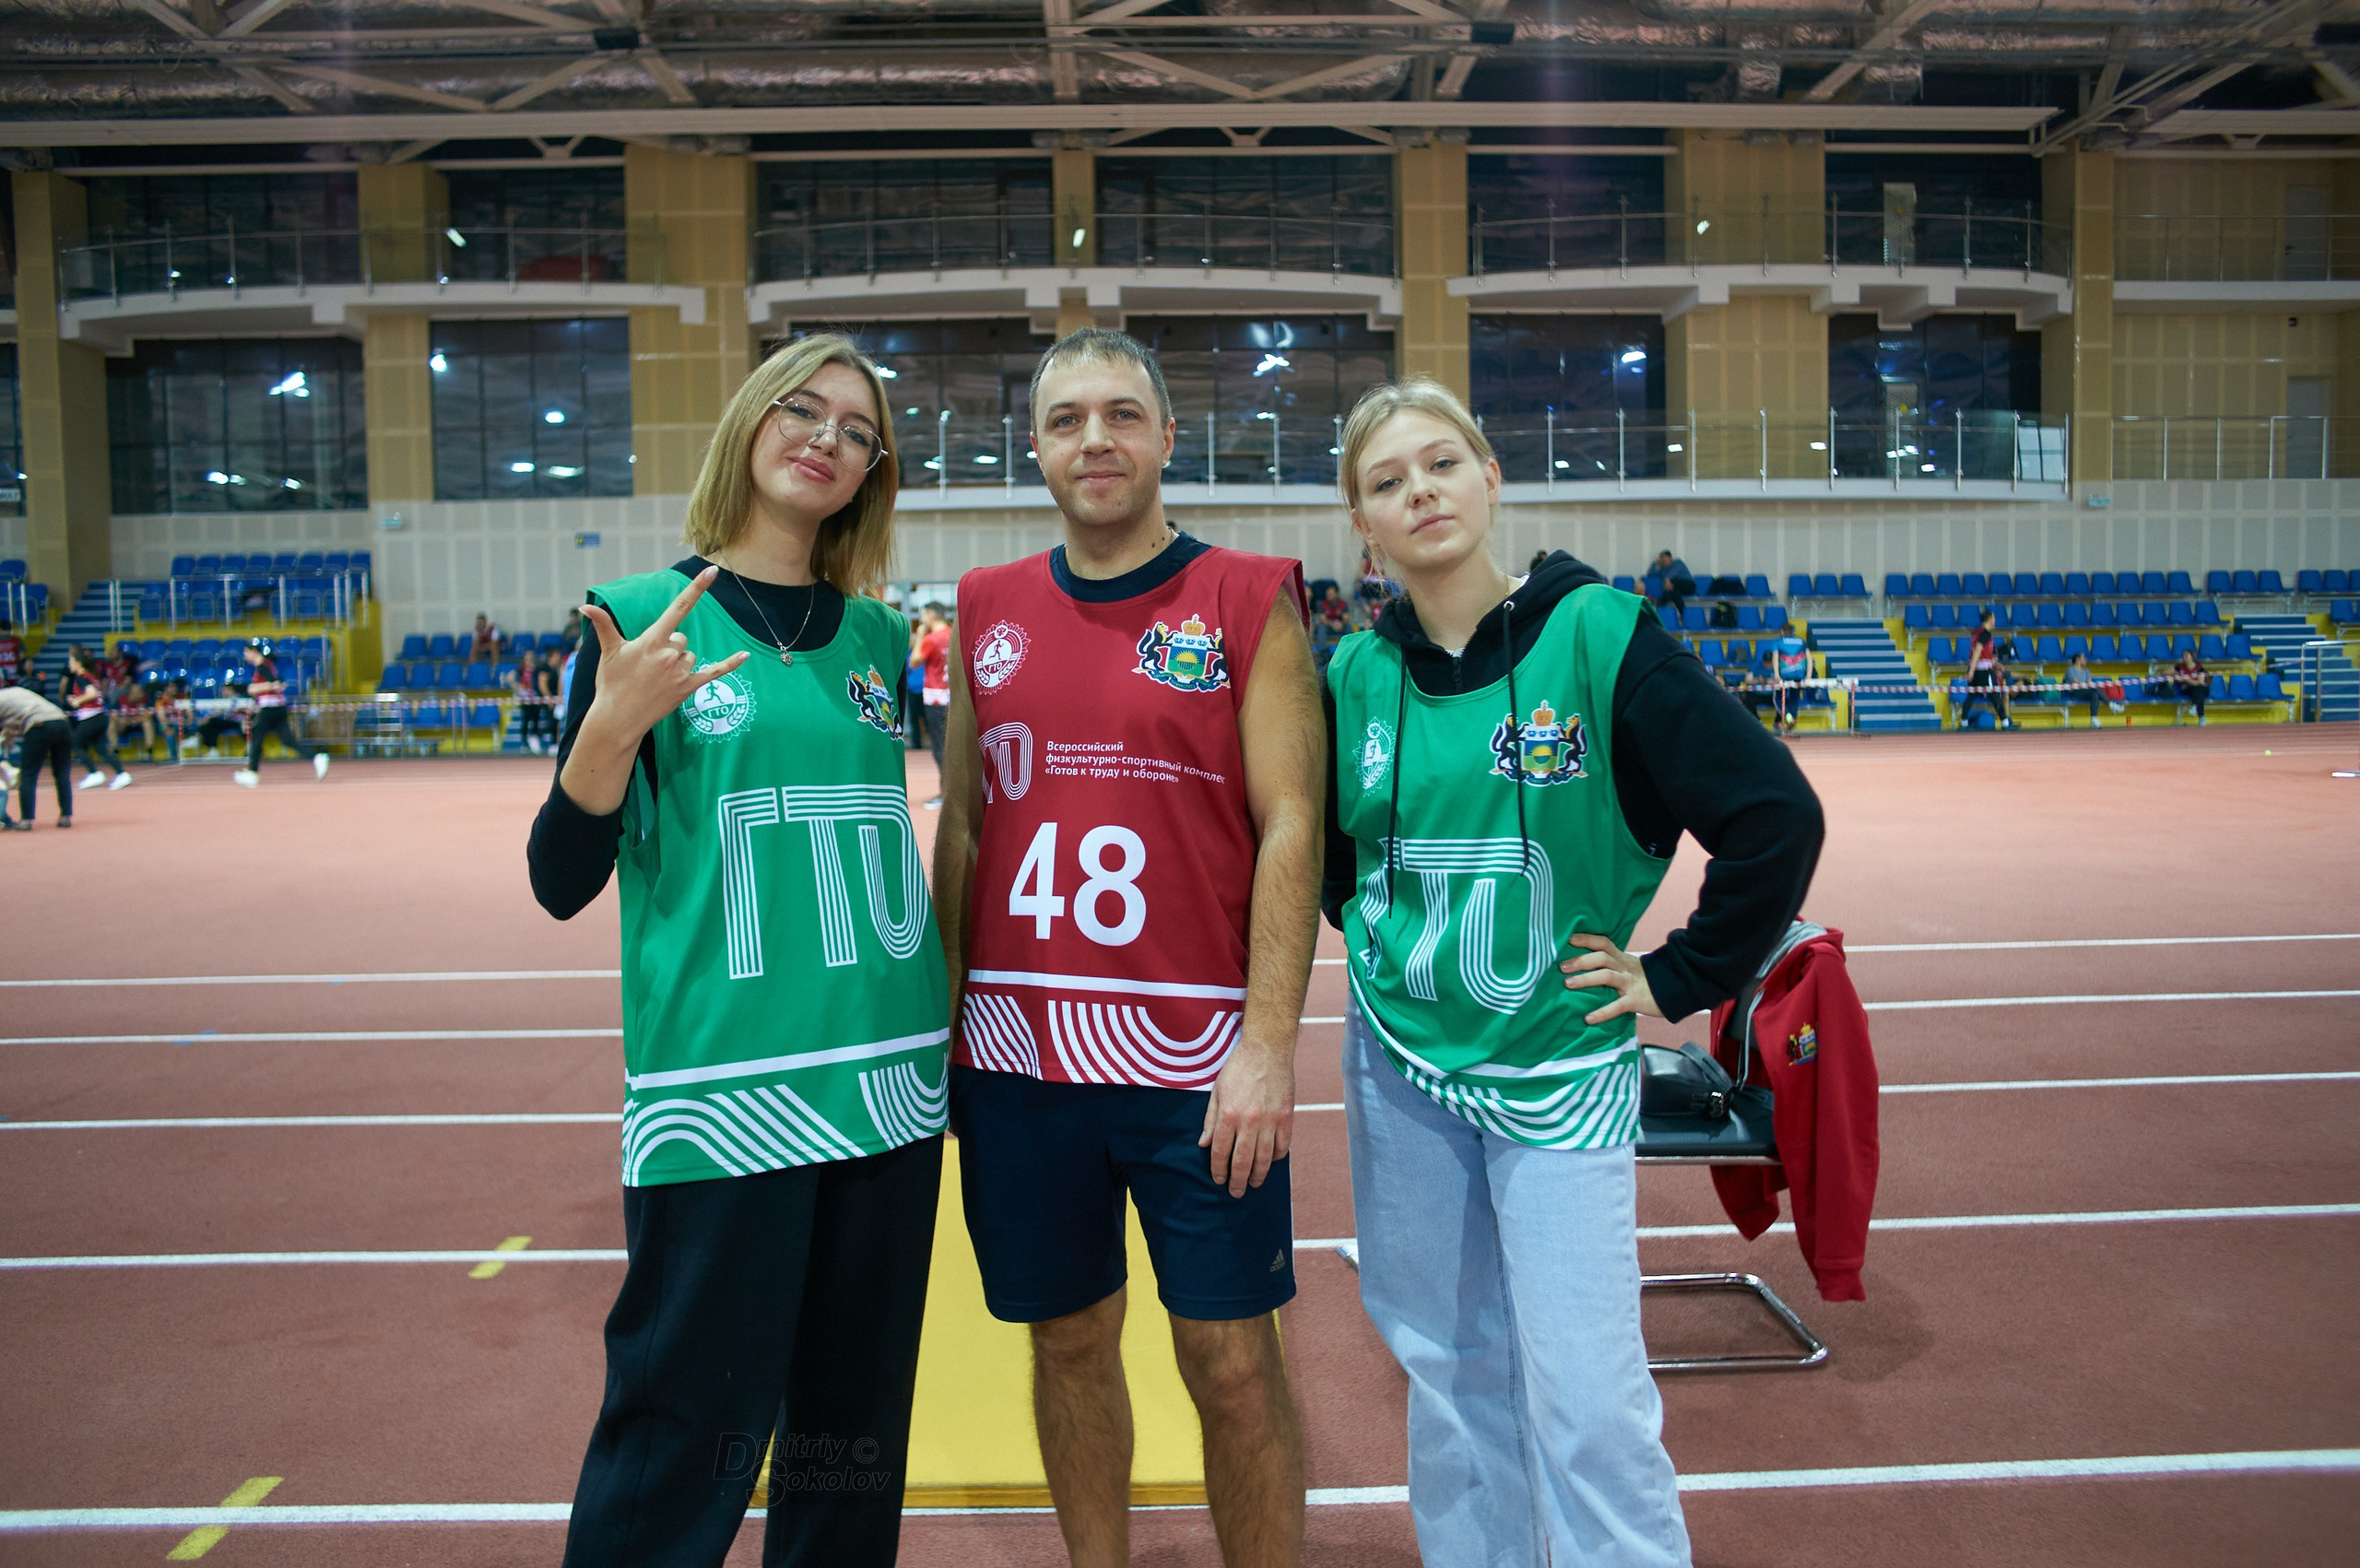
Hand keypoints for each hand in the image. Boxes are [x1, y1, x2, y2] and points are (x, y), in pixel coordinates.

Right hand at [578, 566, 749, 742]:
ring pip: (690, 654)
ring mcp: (680, 672)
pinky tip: (745, 655)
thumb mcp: (609, 652)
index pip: (678, 607)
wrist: (618, 719)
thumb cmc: (611, 683)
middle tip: (648, 665)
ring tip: (657, 678)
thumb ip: (603, 626)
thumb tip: (585, 606)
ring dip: (678, 662)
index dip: (696, 588)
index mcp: (651, 640)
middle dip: (668, 646)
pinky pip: (714, 672)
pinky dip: (730, 664)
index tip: (712, 570)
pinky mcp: (687, 688)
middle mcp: (668, 654)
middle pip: (681, 637)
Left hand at [1199, 1040, 1293, 1198]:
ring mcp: (1270, 1121)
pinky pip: (1282, 1146)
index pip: (1221, 1152)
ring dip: (1258, 1175)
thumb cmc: (1238, 1068)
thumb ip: (1211, 1119)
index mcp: (1229, 1115)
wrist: (1267, 1049)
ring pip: (1265, 1159)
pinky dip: (1277, 1157)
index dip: (1218, 1170)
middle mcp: (1249, 1121)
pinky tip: (1271, 1162)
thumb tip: (1204, 1144)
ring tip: (1254, 1184)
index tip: (1218, 1180)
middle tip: (1235, 1193)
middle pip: (1243, 1161)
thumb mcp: (1217, 1091)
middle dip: (1238, 1181)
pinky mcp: (1286, 1118)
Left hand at [1559, 932, 1661, 1024]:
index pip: (1603, 942)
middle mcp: (1624, 968)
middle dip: (1581, 960)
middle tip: (1562, 967)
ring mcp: (1630, 984)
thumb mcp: (1628, 967)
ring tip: (1568, 985)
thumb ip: (1610, 965)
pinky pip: (1617, 1006)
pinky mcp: (1635, 1000)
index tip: (1569, 939)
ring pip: (1606, 976)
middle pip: (1601, 957)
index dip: (1586, 939)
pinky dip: (1602, 1012)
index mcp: (1621, 958)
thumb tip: (1581, 965)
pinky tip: (1588, 1018)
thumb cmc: (1643, 980)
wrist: (1673, 990)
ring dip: (1586, 979)